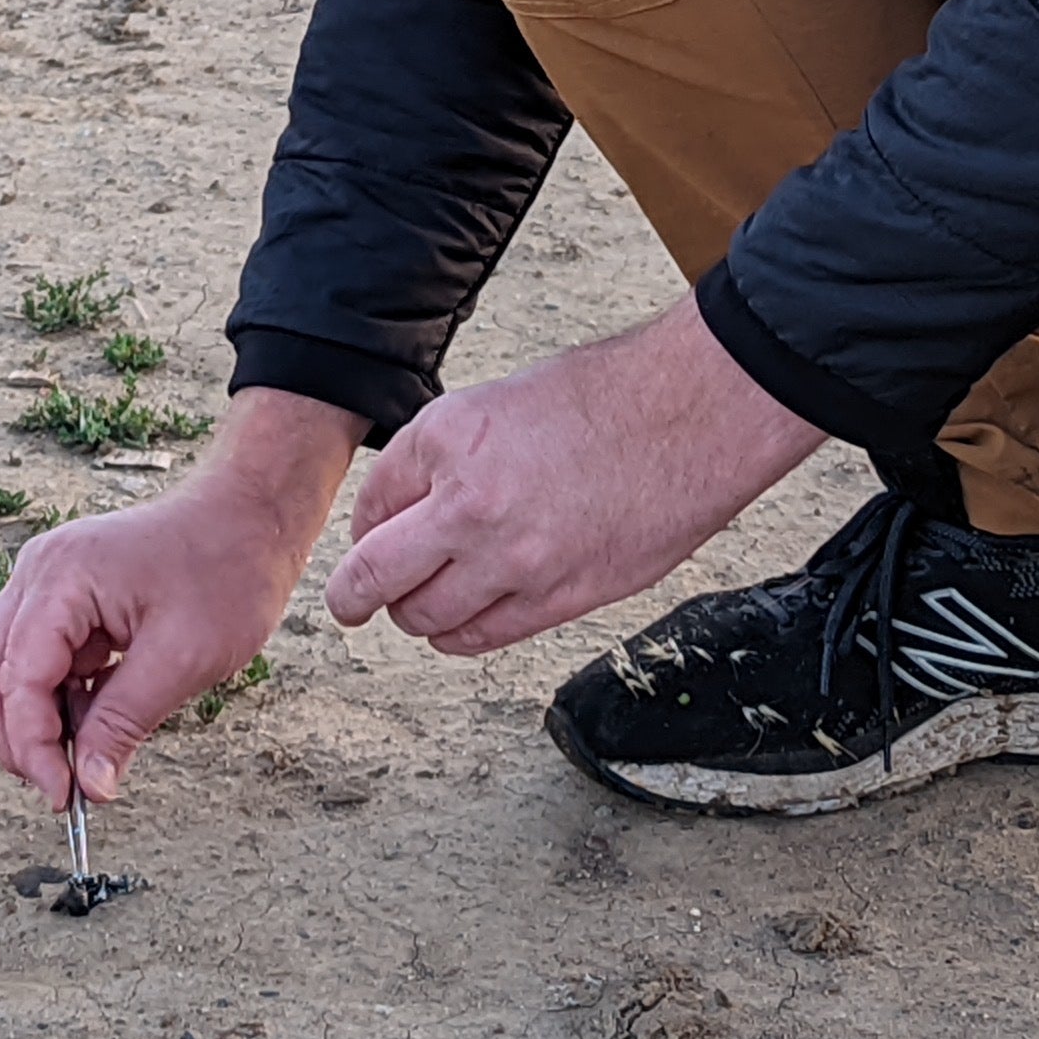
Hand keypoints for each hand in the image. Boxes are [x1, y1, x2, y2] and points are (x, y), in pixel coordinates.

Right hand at [0, 387, 360, 809]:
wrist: (251, 516)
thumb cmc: (226, 571)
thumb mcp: (180, 660)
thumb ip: (122, 724)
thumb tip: (89, 787)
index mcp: (60, 580)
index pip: (17, 679)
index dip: (33, 747)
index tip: (65, 798)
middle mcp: (39, 575)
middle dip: (18, 740)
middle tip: (60, 789)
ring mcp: (49, 583)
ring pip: (9, 670)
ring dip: (36, 722)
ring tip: (85, 761)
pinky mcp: (69, 598)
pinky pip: (42, 660)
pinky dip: (59, 701)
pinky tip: (97, 725)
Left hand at [324, 297, 818, 655]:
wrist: (686, 419)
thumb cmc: (601, 400)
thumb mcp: (490, 404)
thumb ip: (434, 460)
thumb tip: (393, 516)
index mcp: (448, 443)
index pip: (368, 510)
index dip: (361, 532)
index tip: (365, 543)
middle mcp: (472, 507)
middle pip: (378, 579)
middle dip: (356, 594)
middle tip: (353, 601)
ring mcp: (517, 561)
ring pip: (427, 619)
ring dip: (414, 616)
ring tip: (418, 605)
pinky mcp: (561, 598)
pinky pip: (484, 638)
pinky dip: (460, 636)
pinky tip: (461, 623)